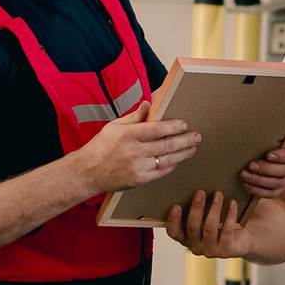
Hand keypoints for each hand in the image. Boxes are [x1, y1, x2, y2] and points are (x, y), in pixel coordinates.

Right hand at [72, 115, 199, 194]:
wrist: (88, 173)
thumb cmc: (100, 147)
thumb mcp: (114, 126)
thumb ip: (133, 117)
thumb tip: (148, 105)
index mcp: (128, 135)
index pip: (157, 129)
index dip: (173, 126)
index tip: (184, 124)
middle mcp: (135, 151)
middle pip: (166, 145)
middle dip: (185, 140)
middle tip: (196, 136)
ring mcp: (138, 167)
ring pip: (167, 159)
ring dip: (182, 153)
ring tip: (192, 148)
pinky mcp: (140, 179)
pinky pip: (161, 172)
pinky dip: (171, 165)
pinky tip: (178, 160)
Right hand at [165, 190, 252, 258]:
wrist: (249, 235)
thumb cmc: (225, 218)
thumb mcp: (210, 209)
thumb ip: (203, 198)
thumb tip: (209, 175)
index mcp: (187, 236)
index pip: (174, 232)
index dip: (173, 220)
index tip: (176, 205)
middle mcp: (196, 246)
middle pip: (192, 227)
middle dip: (196, 208)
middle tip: (200, 192)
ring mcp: (211, 250)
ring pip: (209, 228)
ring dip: (214, 209)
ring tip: (218, 194)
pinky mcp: (226, 250)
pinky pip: (226, 231)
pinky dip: (229, 215)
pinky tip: (232, 203)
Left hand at [240, 136, 284, 199]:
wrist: (262, 152)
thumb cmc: (267, 142)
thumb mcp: (270, 136)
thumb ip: (268, 134)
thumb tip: (256, 127)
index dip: (283, 156)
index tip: (268, 155)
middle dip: (266, 169)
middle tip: (251, 165)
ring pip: (277, 184)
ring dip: (259, 180)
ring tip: (245, 175)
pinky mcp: (278, 189)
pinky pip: (271, 193)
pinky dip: (258, 190)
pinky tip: (247, 184)